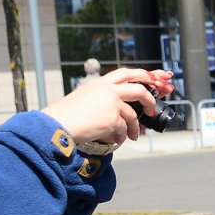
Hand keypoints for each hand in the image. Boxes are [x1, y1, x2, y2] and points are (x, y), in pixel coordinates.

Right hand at [40, 68, 162, 149]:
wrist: (57, 124)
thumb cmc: (68, 115)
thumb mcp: (85, 99)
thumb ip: (104, 100)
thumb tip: (123, 112)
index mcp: (100, 83)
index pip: (126, 73)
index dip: (144, 75)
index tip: (157, 79)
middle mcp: (107, 89)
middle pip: (139, 88)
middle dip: (150, 98)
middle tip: (152, 110)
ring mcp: (111, 102)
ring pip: (133, 114)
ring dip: (135, 127)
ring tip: (132, 135)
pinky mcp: (112, 118)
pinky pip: (124, 129)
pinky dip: (122, 136)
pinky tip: (117, 140)